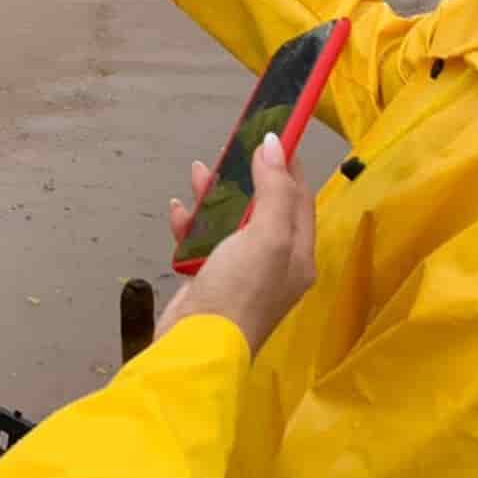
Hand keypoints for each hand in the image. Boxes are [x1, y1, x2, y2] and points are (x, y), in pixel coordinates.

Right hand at [157, 135, 314, 354]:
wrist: (196, 344)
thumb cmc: (239, 289)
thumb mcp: (266, 235)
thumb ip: (274, 189)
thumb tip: (276, 143)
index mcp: (298, 254)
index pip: (299, 199)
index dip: (288, 165)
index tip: (271, 133)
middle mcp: (275, 262)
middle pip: (264, 207)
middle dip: (247, 176)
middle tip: (230, 148)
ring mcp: (241, 272)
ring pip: (231, 222)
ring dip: (215, 195)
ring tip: (196, 172)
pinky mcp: (210, 279)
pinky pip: (203, 242)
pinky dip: (192, 223)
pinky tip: (177, 211)